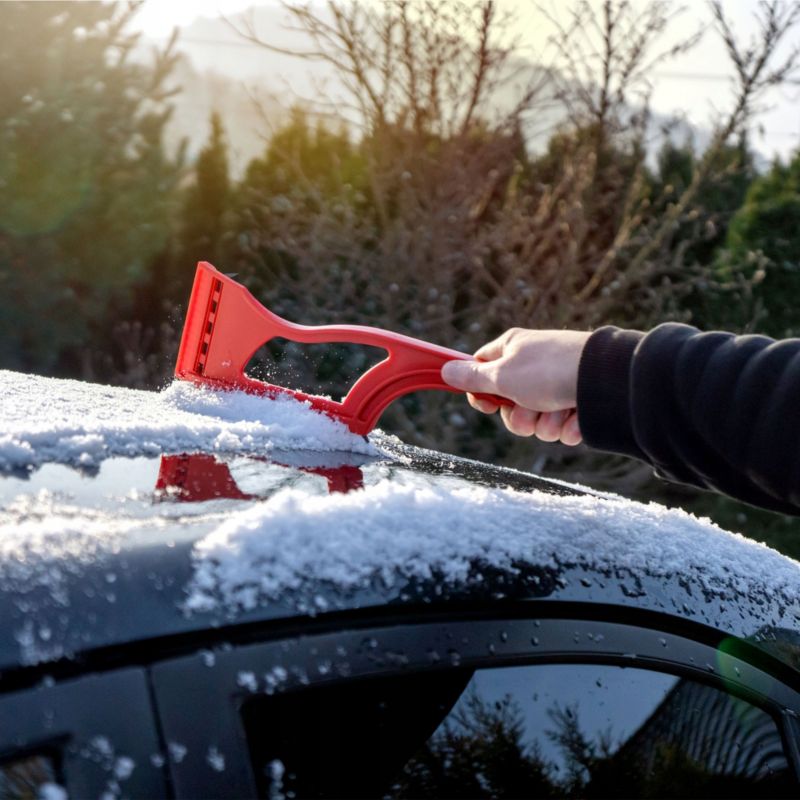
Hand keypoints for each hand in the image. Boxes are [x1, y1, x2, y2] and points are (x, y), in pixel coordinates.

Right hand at [441, 328, 589, 444]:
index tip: (487, 403)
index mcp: (512, 350)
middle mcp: (533, 368)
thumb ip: (472, 377)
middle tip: (528, 406)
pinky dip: (567, 427)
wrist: (604, 380)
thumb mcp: (502, 375)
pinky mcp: (577, 406)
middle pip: (509, 407)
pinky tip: (577, 415)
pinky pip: (561, 429)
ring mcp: (556, 388)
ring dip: (544, 423)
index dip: (481, 392)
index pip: (482, 370)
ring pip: (535, 423)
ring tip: (559, 408)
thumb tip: (445, 370)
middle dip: (518, 416)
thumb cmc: (548, 369)